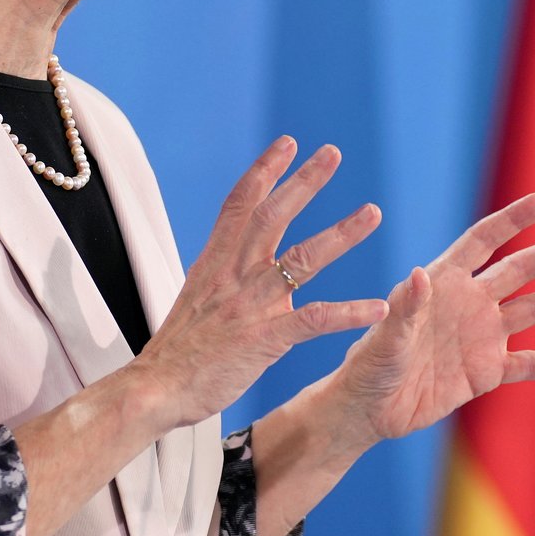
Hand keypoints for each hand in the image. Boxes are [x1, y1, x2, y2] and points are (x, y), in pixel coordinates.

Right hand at [131, 138, 387, 428]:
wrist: (154, 392)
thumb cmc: (178, 353)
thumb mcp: (198, 299)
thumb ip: (225, 277)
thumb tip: (245, 261)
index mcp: (214, 264)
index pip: (240, 205)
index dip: (265, 172)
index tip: (288, 143)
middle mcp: (233, 276)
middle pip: (272, 217)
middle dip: (304, 183)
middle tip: (333, 152)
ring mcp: (250, 306)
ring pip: (302, 259)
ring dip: (341, 234)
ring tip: (373, 212)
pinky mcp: (264, 339)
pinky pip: (314, 320)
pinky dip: (348, 314)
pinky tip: (380, 307)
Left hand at [321, 192, 534, 447]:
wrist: (370, 409)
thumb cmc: (369, 365)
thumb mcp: (384, 337)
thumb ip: (405, 308)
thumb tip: (419, 274)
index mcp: (443, 282)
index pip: (482, 242)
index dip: (510, 221)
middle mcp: (470, 302)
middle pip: (519, 271)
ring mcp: (483, 336)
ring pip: (533, 311)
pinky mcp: (488, 372)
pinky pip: (530, 365)